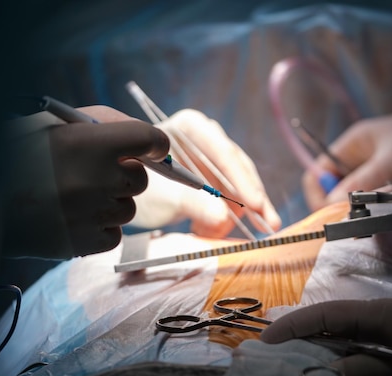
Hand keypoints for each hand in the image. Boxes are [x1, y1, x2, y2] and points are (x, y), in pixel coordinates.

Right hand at [2, 106, 168, 257]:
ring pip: (128, 209)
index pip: (148, 139)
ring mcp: (91, 214)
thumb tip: (149, 142)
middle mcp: (95, 178)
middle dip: (125, 175)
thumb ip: (106, 125)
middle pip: (140, 179)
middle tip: (95, 173)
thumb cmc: (19, 155)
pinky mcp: (84, 242)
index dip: (155, 144)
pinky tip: (72, 217)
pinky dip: (100, 228)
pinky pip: (114, 234)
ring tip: (74, 197)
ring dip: (111, 202)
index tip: (154, 149)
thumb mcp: (56, 124)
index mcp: (89, 142)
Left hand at [131, 109, 280, 237]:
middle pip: (237, 168)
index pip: (222, 151)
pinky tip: (238, 232)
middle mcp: (207, 138)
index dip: (241, 179)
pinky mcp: (218, 180)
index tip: (254, 203)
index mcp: (191, 127)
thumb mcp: (163, 196)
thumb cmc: (138, 186)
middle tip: (268, 223)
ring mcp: (214, 159)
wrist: (122, 194)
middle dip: (252, 198)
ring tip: (249, 232)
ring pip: (240, 184)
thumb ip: (192, 204)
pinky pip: (235, 198)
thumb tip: (223, 219)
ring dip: (245, 211)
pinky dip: (236, 217)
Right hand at [260, 295, 391, 375]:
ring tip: (283, 364)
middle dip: (295, 338)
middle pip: (324, 326)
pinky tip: (320, 371)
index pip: (325, 316)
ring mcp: (380, 333)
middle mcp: (373, 319)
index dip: (294, 326)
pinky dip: (333, 361)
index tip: (267, 339)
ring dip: (310, 351)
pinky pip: (352, 353)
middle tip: (266, 356)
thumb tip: (336, 372)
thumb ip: (376, 368)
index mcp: (376, 314)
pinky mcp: (388, 349)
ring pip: (335, 340)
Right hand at [302, 89, 391, 211]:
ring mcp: (384, 180)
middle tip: (362, 221)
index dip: (318, 194)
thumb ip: (358, 186)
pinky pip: (387, 215)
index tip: (329, 214)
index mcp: (354, 147)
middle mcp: (364, 164)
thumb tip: (326, 208)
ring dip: (376, 216)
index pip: (319, 174)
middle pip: (339, 195)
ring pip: (363, 210)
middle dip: (350, 210)